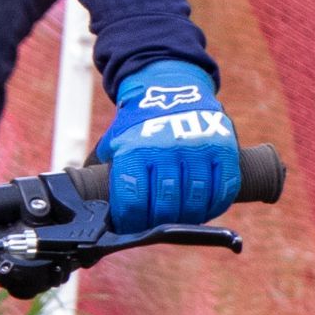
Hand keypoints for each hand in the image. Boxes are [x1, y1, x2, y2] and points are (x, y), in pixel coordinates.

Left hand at [96, 60, 240, 234]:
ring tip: (181, 218)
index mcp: (136, 150)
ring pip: (195, 201)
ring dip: (188, 217)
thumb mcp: (116, 143)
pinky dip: (215, 206)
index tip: (133, 226)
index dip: (132, 221)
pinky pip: (224, 189)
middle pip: (165, 205)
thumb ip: (107, 173)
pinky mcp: (224, 148)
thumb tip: (91, 208)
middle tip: (158, 223)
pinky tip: (205, 208)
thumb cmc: (140, 126)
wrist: (171, 89)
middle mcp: (167, 149)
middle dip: (159, 221)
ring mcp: (198, 148)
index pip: (133, 200)